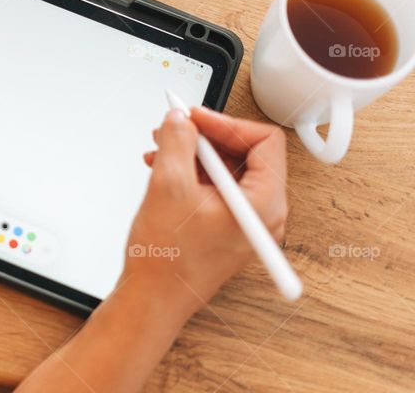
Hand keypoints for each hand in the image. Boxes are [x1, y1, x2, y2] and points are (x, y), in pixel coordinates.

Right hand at [122, 107, 287, 314]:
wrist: (152, 300)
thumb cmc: (168, 261)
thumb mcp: (168, 185)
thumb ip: (177, 142)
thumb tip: (180, 119)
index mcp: (263, 204)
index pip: (264, 142)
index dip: (226, 122)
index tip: (194, 116)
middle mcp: (262, 214)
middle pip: (245, 153)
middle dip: (206, 136)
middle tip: (175, 127)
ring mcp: (244, 223)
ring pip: (226, 170)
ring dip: (193, 153)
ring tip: (160, 149)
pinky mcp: (226, 228)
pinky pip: (215, 188)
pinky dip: (190, 173)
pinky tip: (162, 169)